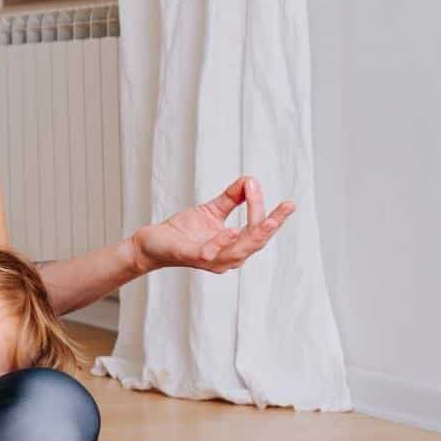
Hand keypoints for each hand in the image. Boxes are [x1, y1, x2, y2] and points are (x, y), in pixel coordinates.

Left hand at [130, 174, 293, 274]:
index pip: (258, 230)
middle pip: (256, 242)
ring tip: (267, 220)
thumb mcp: (212, 210)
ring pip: (239, 251)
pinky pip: (211, 253)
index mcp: (235, 246)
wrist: (154, 242)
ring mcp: (212, 260)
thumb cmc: (185, 230)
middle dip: (272, 225)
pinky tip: (230, 231)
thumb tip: (250, 180)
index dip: (267, 212)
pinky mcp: (193, 258)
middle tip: (287, 207)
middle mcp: (228, 257)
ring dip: (253, 235)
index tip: (276, 195)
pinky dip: (222, 243)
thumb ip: (232, 197)